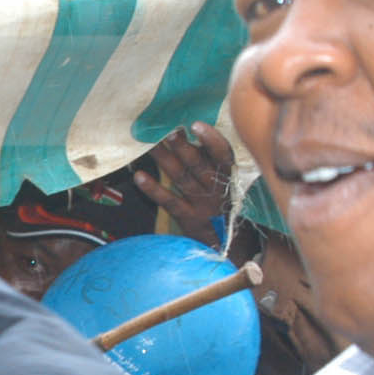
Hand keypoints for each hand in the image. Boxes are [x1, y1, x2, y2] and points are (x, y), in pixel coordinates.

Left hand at [134, 122, 236, 245]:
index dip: (211, 140)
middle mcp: (218, 190)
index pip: (223, 156)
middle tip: (166, 129)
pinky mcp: (190, 220)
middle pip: (198, 164)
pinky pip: (170, 202)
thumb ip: (217, 164)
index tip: (196, 125)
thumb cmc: (230, 210)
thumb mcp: (233, 187)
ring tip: (149, 143)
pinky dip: (154, 189)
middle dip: (181, 146)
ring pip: (182, 178)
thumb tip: (195, 134)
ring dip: (164, 159)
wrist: (234, 249)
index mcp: (231, 178)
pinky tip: (139, 176)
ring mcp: (203, 206)